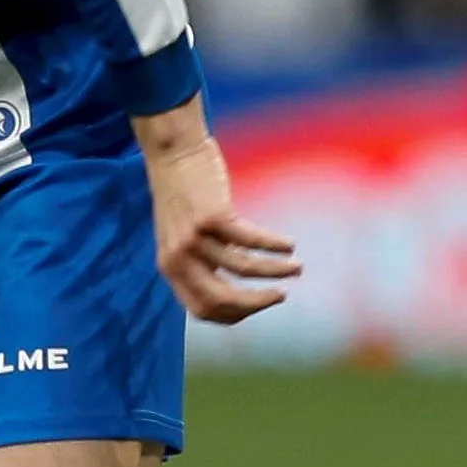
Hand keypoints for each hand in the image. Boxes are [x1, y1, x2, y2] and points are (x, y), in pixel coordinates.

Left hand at [132, 99, 296, 323]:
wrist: (171, 151)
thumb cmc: (181, 191)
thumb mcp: (181, 234)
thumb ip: (202, 258)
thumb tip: (238, 275)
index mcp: (170, 268)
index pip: (203, 309)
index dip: (235, 314)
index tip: (258, 305)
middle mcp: (179, 258)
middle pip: (223, 299)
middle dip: (258, 302)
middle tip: (281, 296)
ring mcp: (195, 238)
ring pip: (244, 268)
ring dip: (276, 271)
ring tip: (296, 267)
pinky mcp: (213, 216)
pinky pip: (252, 240)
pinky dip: (274, 245)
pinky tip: (289, 245)